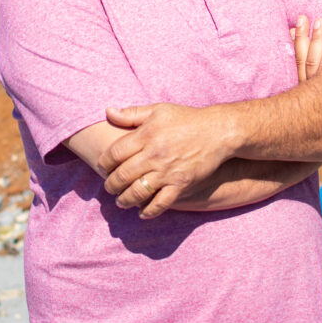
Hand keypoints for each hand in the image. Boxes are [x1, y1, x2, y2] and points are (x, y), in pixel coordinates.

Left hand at [102, 15, 321, 217]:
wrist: (219, 132)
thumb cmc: (186, 119)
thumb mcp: (159, 110)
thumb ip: (132, 113)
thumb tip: (108, 112)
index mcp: (145, 135)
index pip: (114, 154)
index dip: (104, 163)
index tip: (102, 167)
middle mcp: (154, 155)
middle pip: (122, 175)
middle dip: (110, 185)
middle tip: (108, 187)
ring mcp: (167, 171)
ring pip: (137, 192)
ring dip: (124, 200)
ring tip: (121, 201)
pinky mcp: (181, 184)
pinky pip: (160, 203)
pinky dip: (148, 211)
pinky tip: (142, 212)